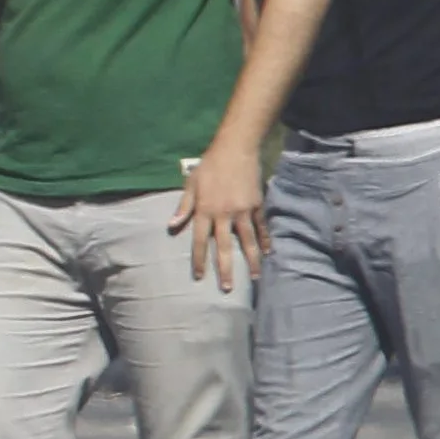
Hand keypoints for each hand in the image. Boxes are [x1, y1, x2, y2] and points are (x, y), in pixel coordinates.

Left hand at [171, 144, 267, 290]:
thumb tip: (171, 226)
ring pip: (247, 240)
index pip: (200, 241)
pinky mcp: (257, 205)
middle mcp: (224, 214)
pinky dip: (265, 240)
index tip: (198, 277)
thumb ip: (183, 207)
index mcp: (205, 210)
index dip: (199, 260)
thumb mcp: (191, 184)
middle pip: (225, 246)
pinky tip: (268, 252)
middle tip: (227, 288)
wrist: (236, 150)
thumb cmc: (209, 166)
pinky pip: (261, 227)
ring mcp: (243, 211)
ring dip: (251, 260)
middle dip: (225, 269)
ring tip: (254, 277)